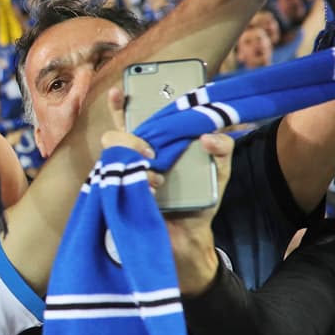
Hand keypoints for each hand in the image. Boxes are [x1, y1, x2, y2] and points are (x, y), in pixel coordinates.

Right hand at [101, 85, 232, 293]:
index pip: (133, 120)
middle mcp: (134, 160)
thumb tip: (208, 136)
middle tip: (150, 150)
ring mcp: (123, 179)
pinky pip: (116, 182)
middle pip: (116, 135)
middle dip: (129, 137)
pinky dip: (138, 182)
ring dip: (132, 157)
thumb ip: (222, 149)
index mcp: (155, 148)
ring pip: (111, 154)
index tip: (119, 91)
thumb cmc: (200, 203)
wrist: (189, 243)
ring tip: (156, 176)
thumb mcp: (218, 172)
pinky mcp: (119, 199)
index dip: (121, 104)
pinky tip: (153, 189)